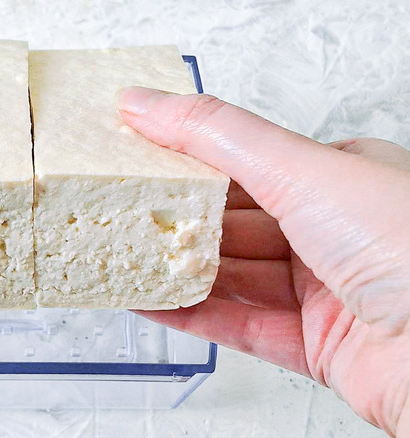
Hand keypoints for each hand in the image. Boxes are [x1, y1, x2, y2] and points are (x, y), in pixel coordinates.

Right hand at [118, 88, 409, 436]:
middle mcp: (336, 233)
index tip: (141, 154)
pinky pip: (240, 325)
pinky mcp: (315, 344)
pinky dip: (194, 316)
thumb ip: (218, 136)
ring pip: (233, 277)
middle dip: (179, 220)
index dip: (192, 158)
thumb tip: (149, 105)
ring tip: (127, 258)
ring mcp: (325, 291)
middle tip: (123, 210)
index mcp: (345, 178)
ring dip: (180, 271)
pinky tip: (155, 302)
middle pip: (236, 222)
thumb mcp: (302, 170)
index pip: (250, 162)